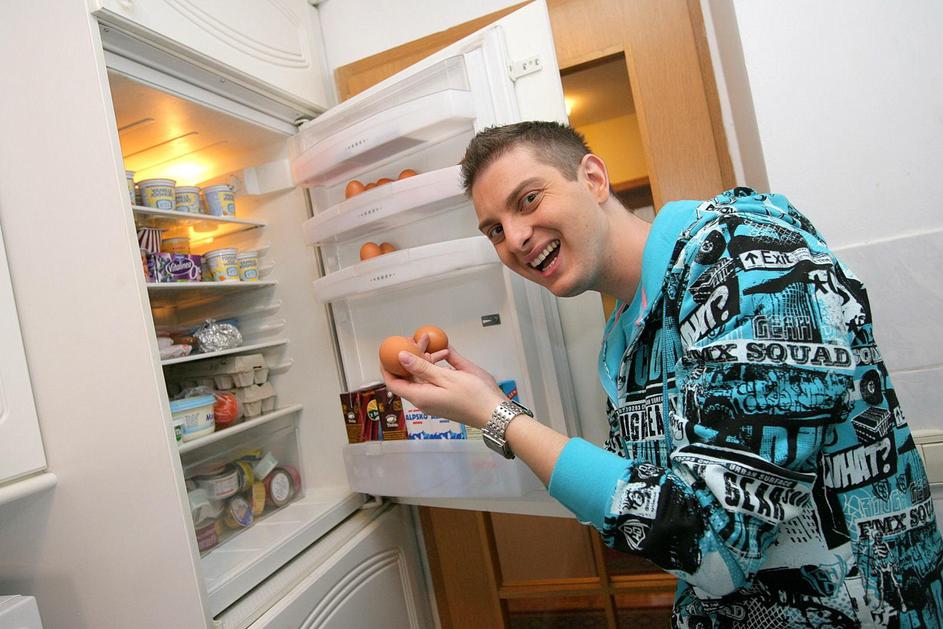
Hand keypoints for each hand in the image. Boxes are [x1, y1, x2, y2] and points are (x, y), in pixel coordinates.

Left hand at [381, 341, 504, 428]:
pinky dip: (438, 366)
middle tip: (417, 339)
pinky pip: (435, 379)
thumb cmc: (474, 396)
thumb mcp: (447, 377)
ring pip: (424, 375)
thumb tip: (401, 357)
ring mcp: (435, 398)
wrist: (496, 413)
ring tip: (438, 344)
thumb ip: (422, 367)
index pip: (394, 383)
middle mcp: (425, 399)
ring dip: (428, 358)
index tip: (386, 352)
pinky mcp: (446, 396)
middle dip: (412, 356)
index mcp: (420, 396)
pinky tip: (446, 354)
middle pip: (410, 376)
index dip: (387, 367)